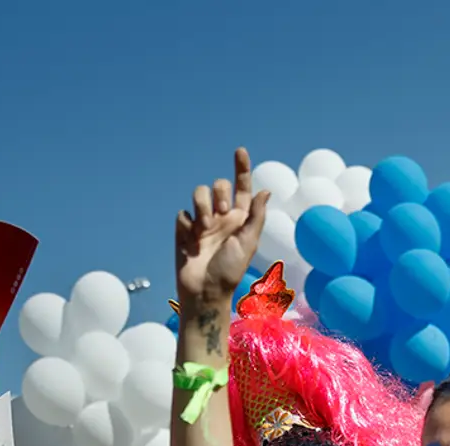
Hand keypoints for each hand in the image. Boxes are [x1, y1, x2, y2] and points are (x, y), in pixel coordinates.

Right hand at [175, 148, 269, 309]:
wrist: (204, 290)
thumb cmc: (230, 270)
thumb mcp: (248, 241)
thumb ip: (256, 215)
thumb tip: (265, 191)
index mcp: (240, 218)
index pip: (242, 188)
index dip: (241, 169)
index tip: (240, 151)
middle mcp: (222, 217)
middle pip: (218, 185)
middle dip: (219, 192)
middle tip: (221, 212)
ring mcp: (202, 223)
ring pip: (199, 193)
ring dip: (202, 206)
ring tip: (204, 228)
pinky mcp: (184, 230)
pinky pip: (183, 214)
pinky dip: (187, 224)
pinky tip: (191, 240)